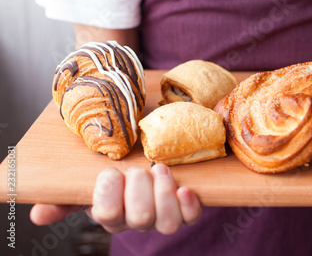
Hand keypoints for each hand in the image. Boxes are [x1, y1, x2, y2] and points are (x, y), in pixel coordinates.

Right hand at [30, 164, 201, 233]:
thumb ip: (64, 199)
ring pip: (167, 223)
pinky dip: (190, 205)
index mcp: (111, 215)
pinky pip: (191, 218)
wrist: (145, 174)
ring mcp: (162, 218)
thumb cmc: (115, 181)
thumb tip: (38, 215)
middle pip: (140, 219)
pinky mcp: (184, 212)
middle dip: (139, 189)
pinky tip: (185, 188)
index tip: (110, 172)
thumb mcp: (86, 187)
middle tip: (139, 169)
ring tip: (160, 170)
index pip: (107, 215)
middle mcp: (137, 221)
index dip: (109, 194)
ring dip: (164, 194)